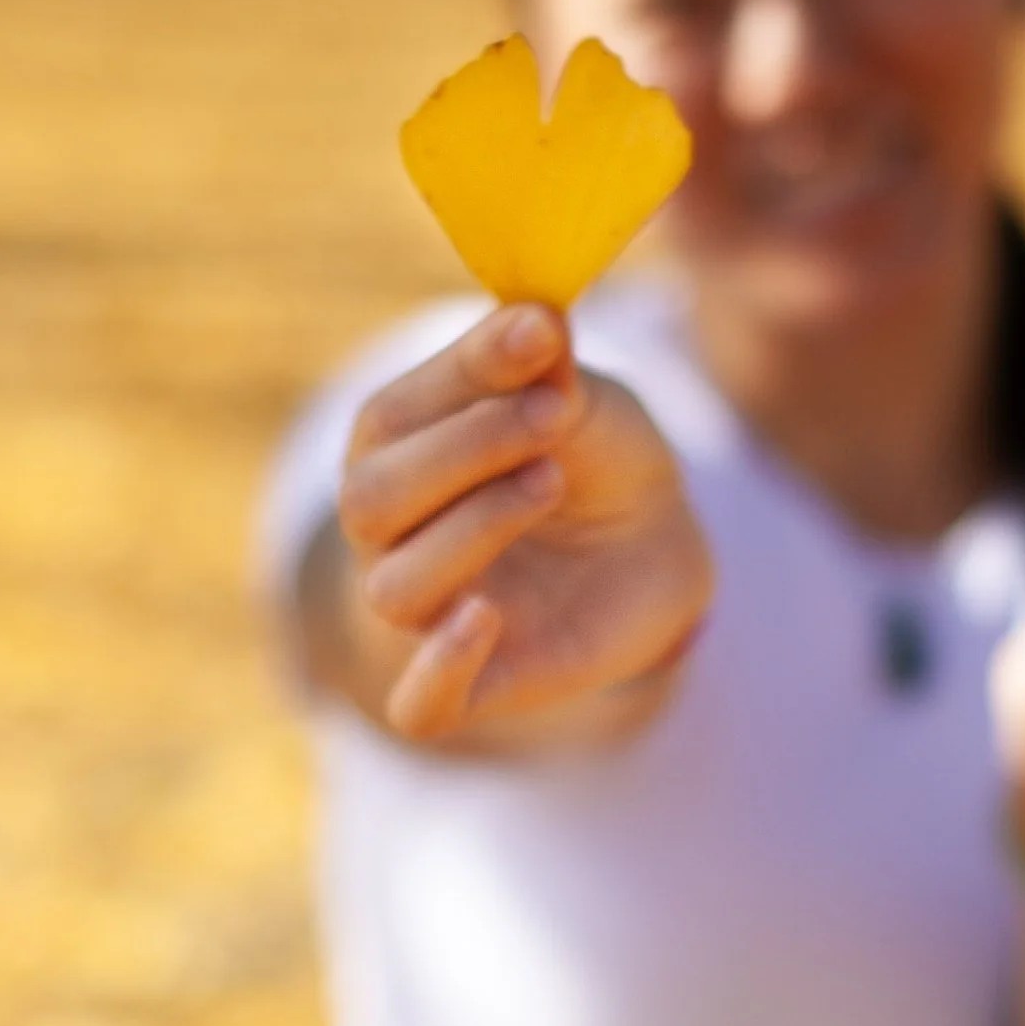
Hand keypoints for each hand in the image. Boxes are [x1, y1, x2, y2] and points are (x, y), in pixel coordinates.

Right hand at [337, 303, 712, 746]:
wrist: (654, 545)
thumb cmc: (595, 458)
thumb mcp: (587, 402)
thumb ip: (549, 371)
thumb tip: (537, 320)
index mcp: (396, 451)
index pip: (391, 417)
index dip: (462, 377)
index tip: (542, 338)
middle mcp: (390, 532)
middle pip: (370, 502)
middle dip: (463, 452)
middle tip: (554, 417)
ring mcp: (426, 612)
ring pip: (397, 588)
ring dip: (471, 530)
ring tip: (548, 484)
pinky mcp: (473, 685)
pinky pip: (421, 705)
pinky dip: (441, 669)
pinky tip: (486, 620)